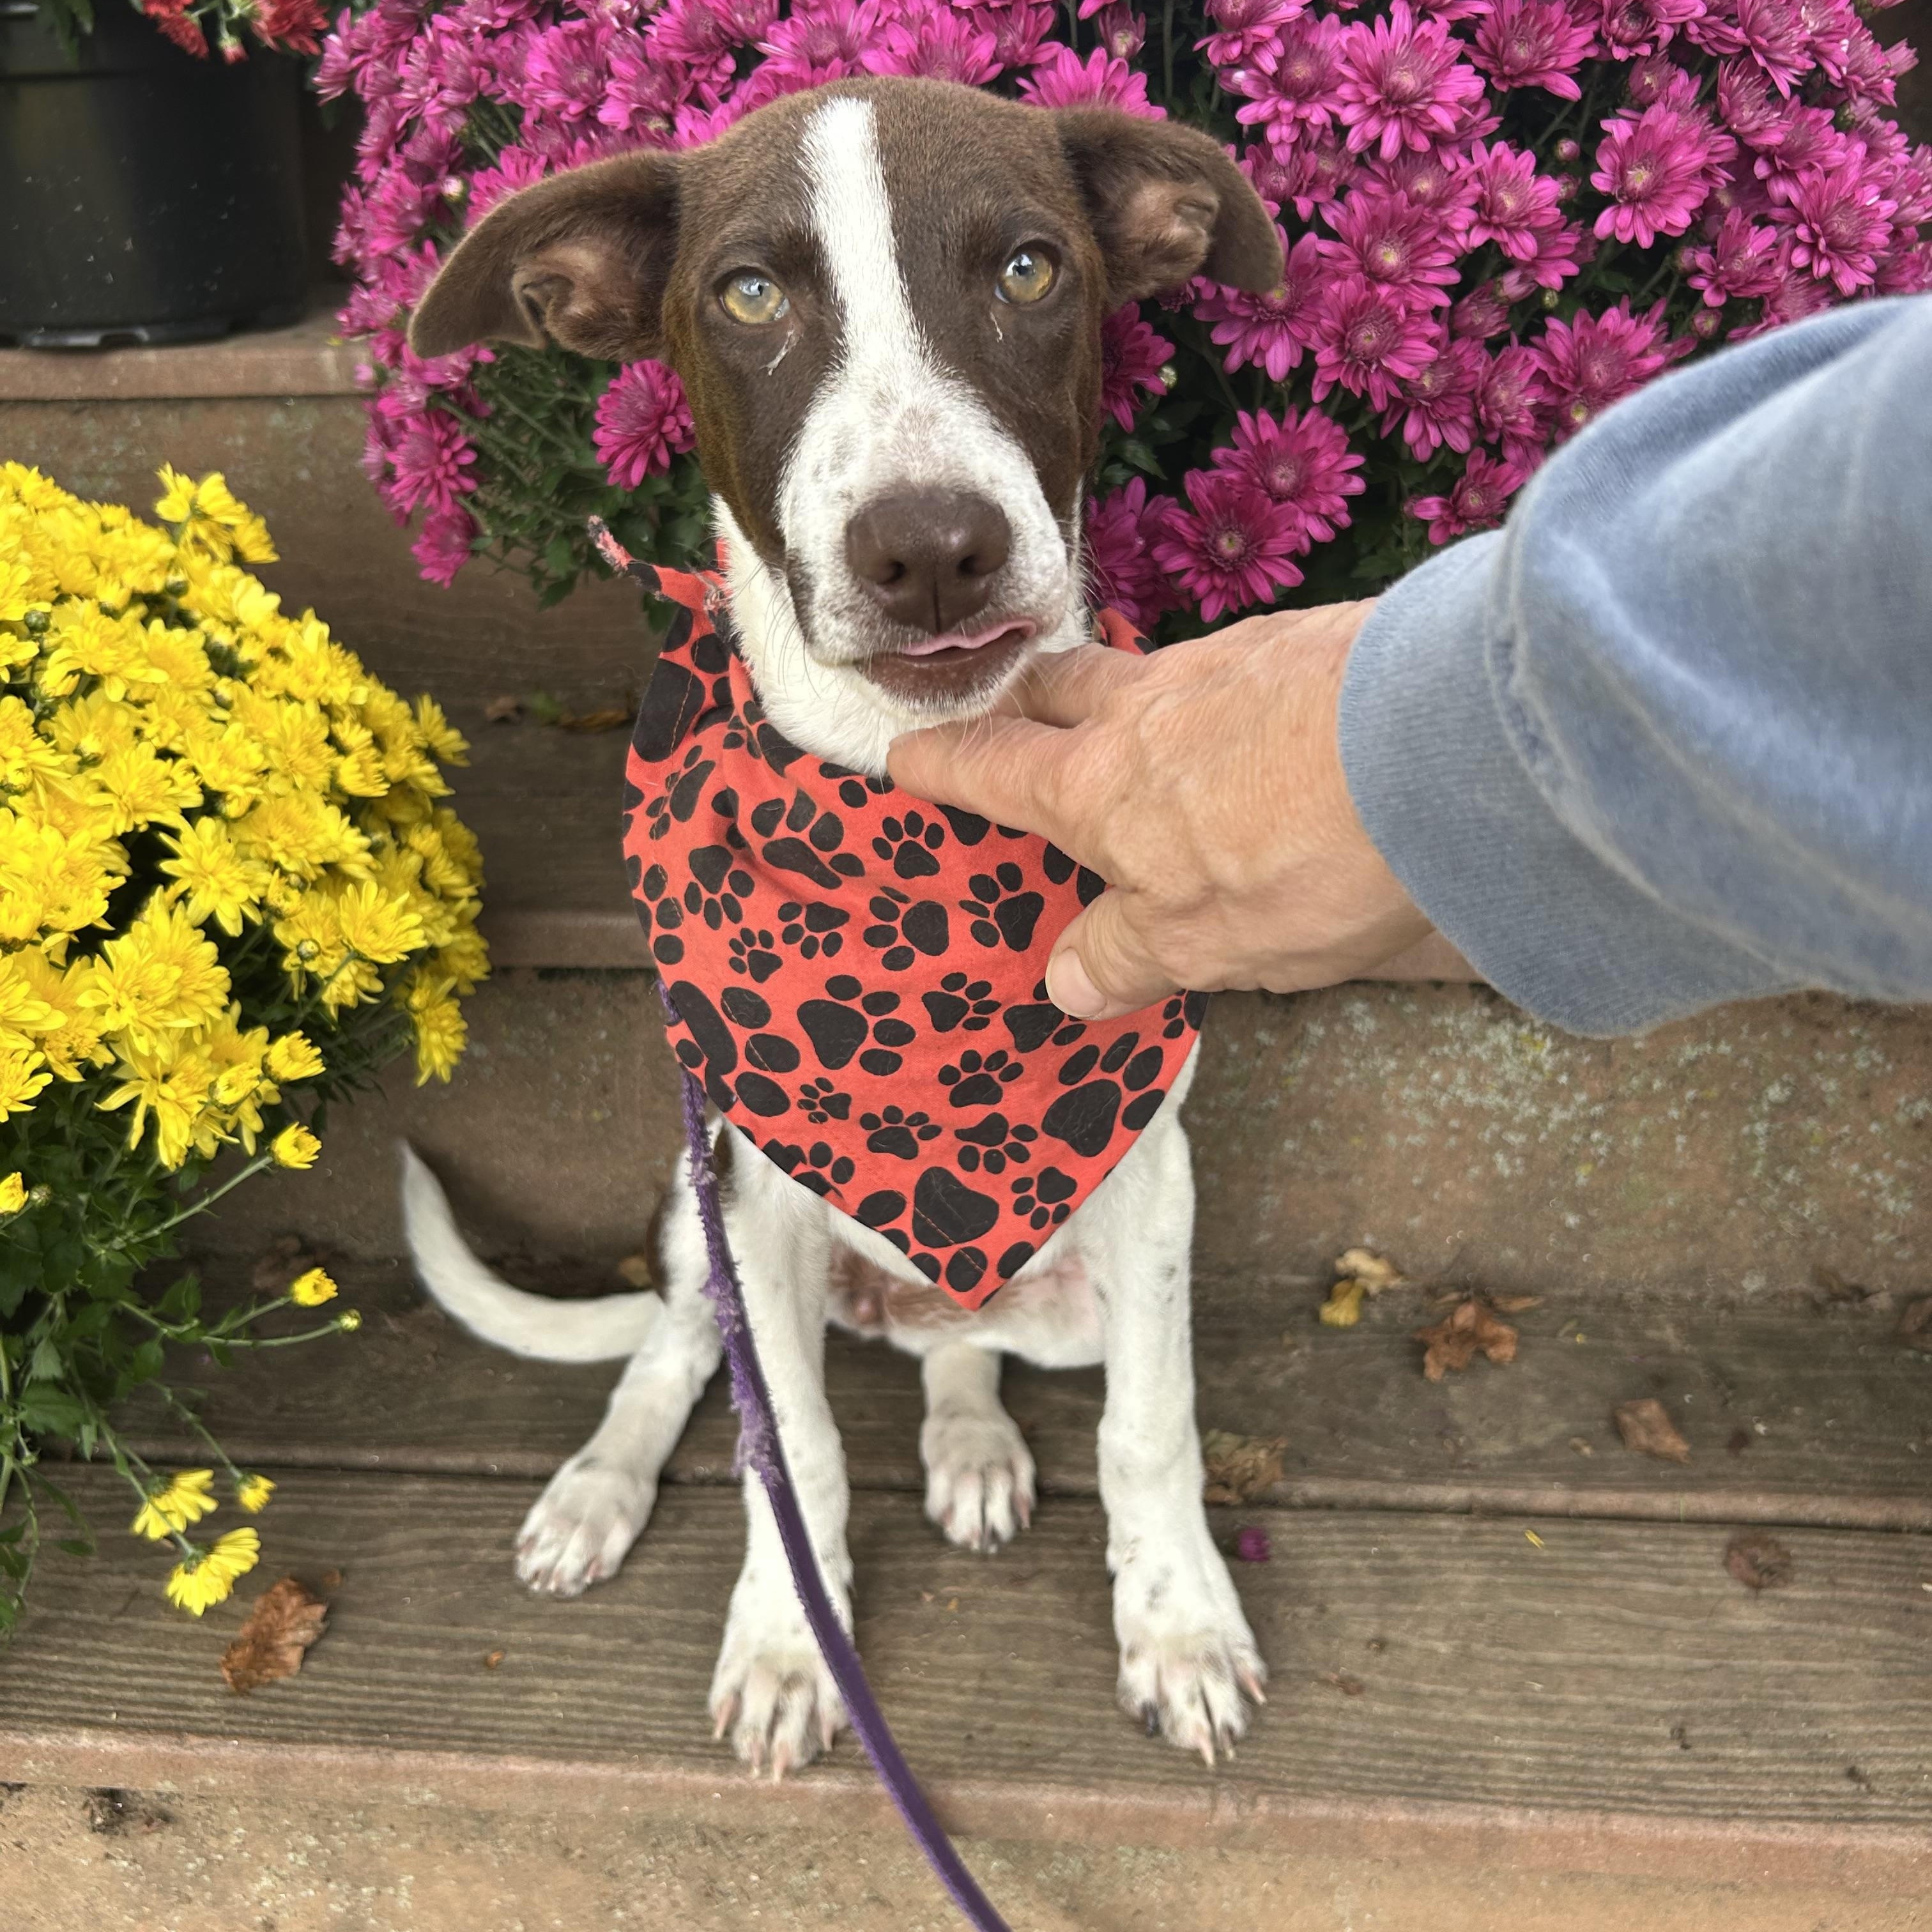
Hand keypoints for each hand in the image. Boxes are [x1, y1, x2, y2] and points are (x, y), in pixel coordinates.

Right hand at [886, 599, 1438, 1020]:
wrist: (1446, 741)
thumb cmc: (1306, 857)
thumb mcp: (1207, 942)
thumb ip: (1129, 954)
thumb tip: (1066, 979)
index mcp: (1096, 787)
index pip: (991, 767)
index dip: (941, 765)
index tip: (905, 759)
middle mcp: (1146, 709)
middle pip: (1054, 686)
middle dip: (1020, 702)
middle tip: (1013, 722)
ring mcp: (1224, 663)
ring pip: (1144, 671)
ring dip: (1126, 696)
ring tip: (1147, 733)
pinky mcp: (1303, 640)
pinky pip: (1232, 663)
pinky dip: (1219, 692)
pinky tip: (1263, 723)